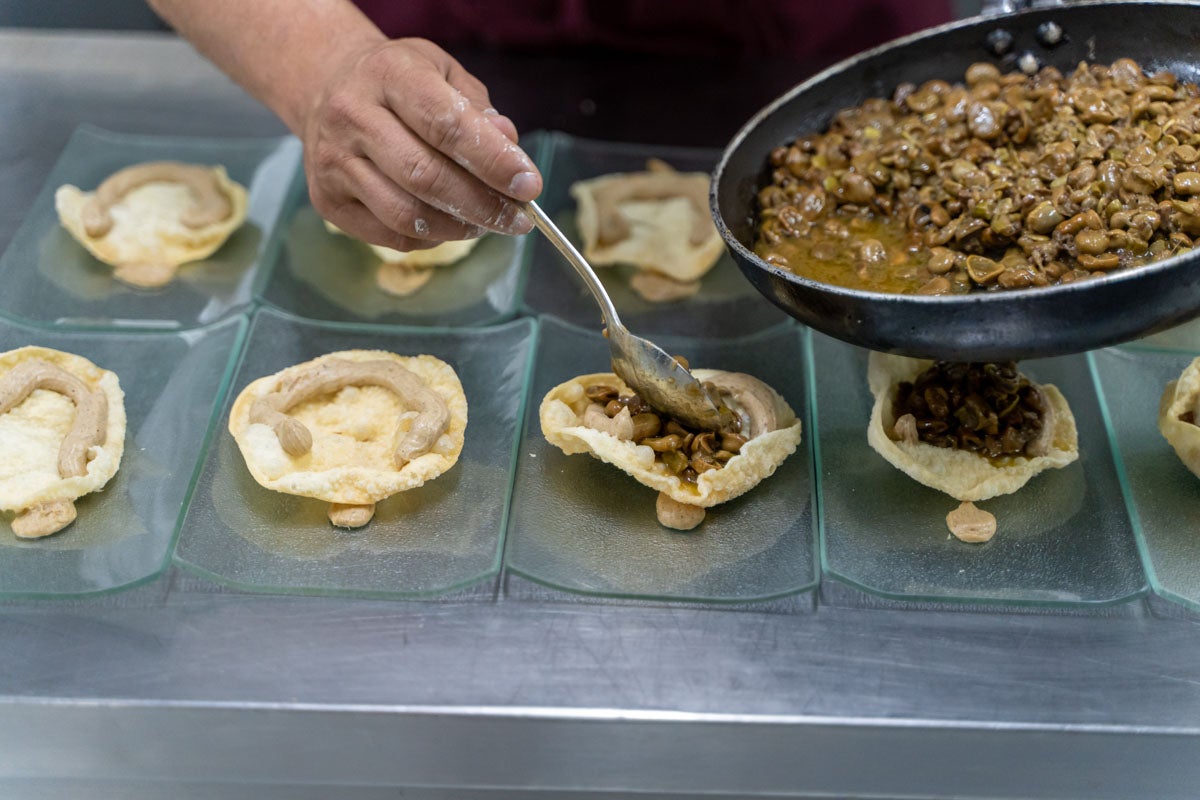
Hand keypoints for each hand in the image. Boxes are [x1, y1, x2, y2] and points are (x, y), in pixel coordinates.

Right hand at [302, 37, 541, 250]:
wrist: (326, 89)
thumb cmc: (400, 83)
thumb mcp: (443, 73)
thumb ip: (478, 109)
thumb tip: (509, 146)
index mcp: (389, 74)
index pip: (446, 125)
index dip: (493, 161)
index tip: (529, 185)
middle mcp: (352, 116)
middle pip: (425, 176)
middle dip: (482, 205)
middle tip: (518, 218)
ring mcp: (334, 162)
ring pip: (406, 213)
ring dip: (459, 227)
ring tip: (487, 223)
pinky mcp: (328, 200)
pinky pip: (390, 235)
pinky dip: (431, 237)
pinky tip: (449, 224)